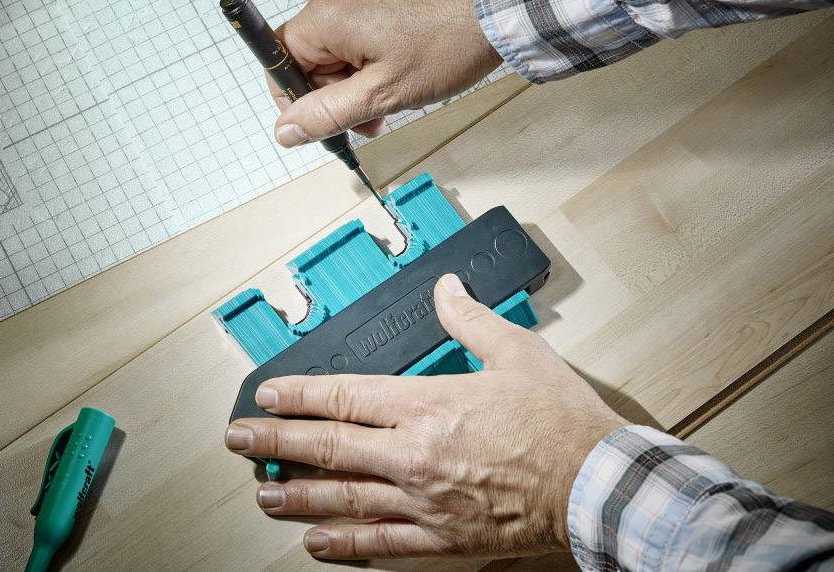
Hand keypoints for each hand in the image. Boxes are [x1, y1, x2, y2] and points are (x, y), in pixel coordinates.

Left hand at [224, 274, 626, 559]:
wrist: (595, 484)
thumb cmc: (559, 421)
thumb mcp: (517, 352)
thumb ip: (470, 319)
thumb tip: (447, 287)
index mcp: (428, 405)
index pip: (344, 396)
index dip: (299, 394)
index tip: (267, 394)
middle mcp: (414, 455)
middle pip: (329, 447)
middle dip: (276, 441)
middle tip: (238, 439)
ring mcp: (424, 501)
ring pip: (343, 497)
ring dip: (297, 495)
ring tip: (261, 492)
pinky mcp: (442, 538)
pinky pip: (382, 544)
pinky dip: (344, 545)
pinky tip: (314, 544)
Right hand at [269, 0, 501, 147]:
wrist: (499, 5)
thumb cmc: (448, 44)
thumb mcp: (383, 94)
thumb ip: (328, 114)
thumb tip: (286, 130)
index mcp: (327, 14)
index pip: (280, 60)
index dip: (298, 98)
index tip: (324, 121)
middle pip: (309, 54)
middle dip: (335, 93)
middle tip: (370, 118)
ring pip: (335, 45)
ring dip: (355, 79)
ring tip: (392, 96)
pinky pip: (357, 28)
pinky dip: (370, 56)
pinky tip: (398, 71)